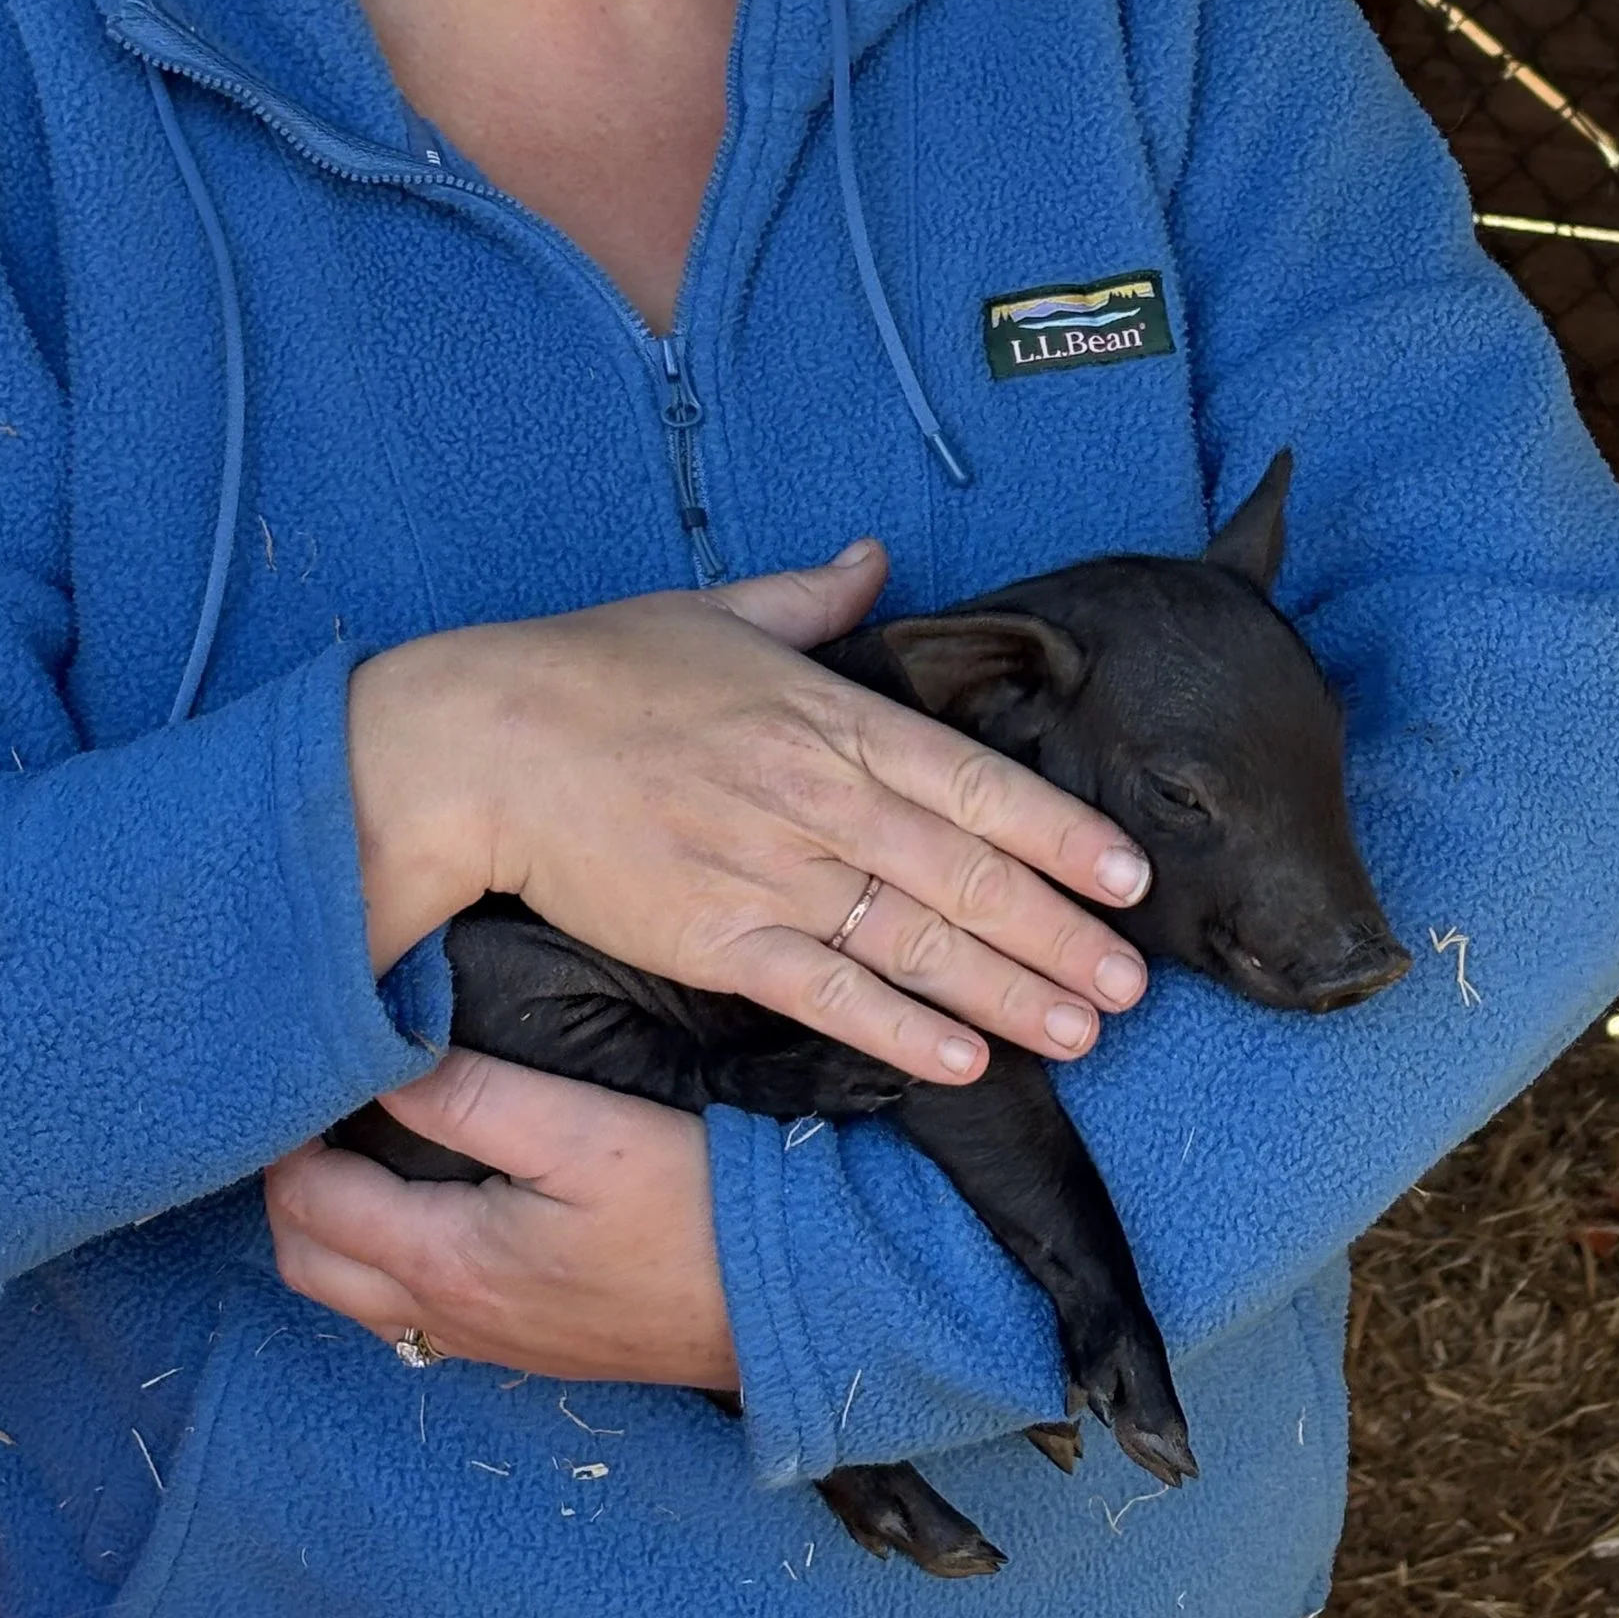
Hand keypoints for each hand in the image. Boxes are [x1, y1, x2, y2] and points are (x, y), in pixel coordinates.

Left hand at [264, 1054, 734, 1389]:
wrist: (783, 1302)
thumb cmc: (688, 1205)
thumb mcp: (579, 1131)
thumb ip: (471, 1098)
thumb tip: (383, 1063)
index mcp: (448, 1263)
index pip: (310, 1205)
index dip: (284, 1137)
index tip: (296, 1072)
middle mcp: (449, 1320)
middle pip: (310, 1265)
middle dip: (286, 1190)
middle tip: (307, 1109)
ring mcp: (487, 1344)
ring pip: (355, 1297)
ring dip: (328, 1230)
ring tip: (349, 1148)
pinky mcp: (526, 1347)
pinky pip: (408, 1314)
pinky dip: (378, 1261)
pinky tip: (416, 1208)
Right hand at [348, 542, 1151, 1088]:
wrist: (480, 742)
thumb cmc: (592, 669)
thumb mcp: (715, 611)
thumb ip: (813, 597)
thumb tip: (876, 557)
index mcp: (825, 714)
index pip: (972, 779)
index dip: (1058, 831)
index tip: (1129, 874)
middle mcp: (814, 796)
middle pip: (964, 873)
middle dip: (1060, 932)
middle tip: (1138, 980)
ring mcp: (766, 872)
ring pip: (914, 941)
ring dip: (1009, 991)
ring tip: (1086, 1028)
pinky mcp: (712, 940)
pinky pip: (827, 993)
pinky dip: (901, 1029)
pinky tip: (966, 1061)